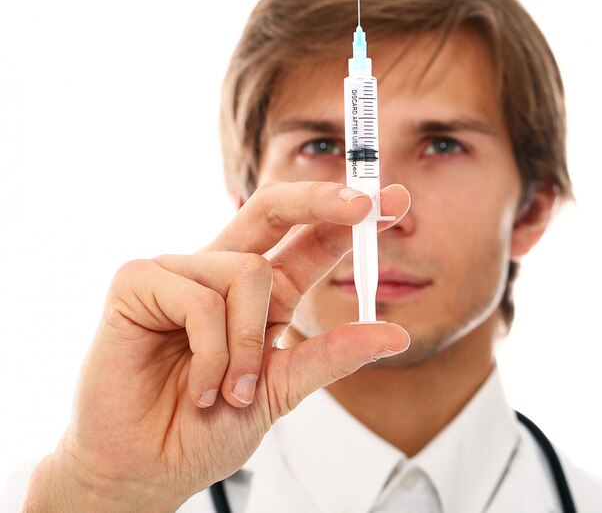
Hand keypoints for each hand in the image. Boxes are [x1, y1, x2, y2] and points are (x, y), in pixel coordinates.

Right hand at [25, 181, 410, 511]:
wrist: (143, 468)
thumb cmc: (205, 427)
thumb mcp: (283, 389)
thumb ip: (332, 355)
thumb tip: (396, 334)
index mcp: (261, 292)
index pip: (309, 240)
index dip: (349, 218)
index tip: (396, 201)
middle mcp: (223, 272)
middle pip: (273, 207)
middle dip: (320, 199)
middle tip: (362, 205)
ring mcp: (180, 271)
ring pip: (246, 270)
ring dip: (248, 345)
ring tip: (231, 389)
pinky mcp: (138, 281)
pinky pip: (199, 297)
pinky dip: (210, 352)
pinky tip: (196, 386)